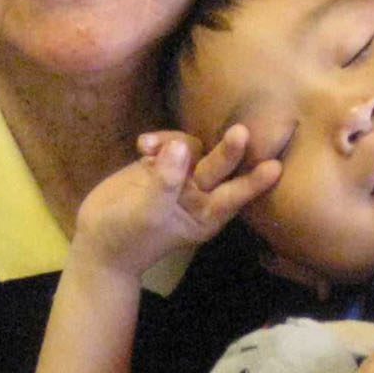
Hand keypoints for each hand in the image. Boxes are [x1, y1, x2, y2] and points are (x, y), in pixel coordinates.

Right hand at [76, 127, 278, 277]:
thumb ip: (165, 180)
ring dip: (174, 142)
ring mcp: (181, 178)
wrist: (98, 240)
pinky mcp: (161, 164)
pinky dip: (158, 140)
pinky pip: (169, 144)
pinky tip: (141, 144)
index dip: (254, 182)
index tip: (275, 168)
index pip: (235, 196)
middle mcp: (199, 195)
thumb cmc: (127, 236)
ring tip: (147, 148)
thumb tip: (180, 147)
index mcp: (205, 215)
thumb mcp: (147, 212)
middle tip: (241, 132)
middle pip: (219, 166)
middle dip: (229, 150)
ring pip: (192, 148)